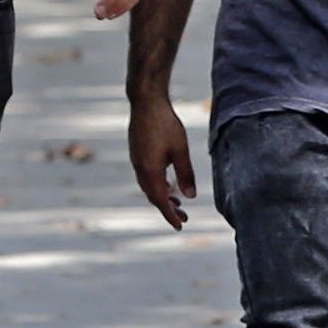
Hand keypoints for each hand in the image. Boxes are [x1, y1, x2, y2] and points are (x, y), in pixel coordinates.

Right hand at [128, 95, 196, 228]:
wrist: (146, 102)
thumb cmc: (165, 124)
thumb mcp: (180, 150)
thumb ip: (185, 174)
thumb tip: (190, 197)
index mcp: (150, 171)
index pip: (160, 200)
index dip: (170, 215)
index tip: (180, 226)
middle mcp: (140, 169)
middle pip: (153, 196)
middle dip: (167, 209)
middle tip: (183, 217)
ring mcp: (136, 161)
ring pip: (149, 186)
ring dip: (162, 197)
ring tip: (177, 203)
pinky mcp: (137, 153)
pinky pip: (146, 177)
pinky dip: (157, 185)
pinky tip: (167, 182)